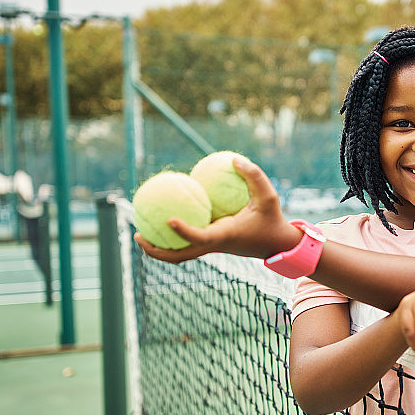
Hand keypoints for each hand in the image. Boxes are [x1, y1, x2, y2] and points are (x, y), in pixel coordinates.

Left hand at [134, 156, 302, 263]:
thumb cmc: (272, 220)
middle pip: (180, 256)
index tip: (169, 219)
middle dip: (156, 250)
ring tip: (140, 231)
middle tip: (138, 234)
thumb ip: (254, 176)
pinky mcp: (211, 245)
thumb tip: (233, 159)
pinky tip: (164, 220)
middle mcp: (214, 245)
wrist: (276, 243)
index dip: (184, 231)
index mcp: (225, 236)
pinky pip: (187, 243)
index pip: (201, 237)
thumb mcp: (269, 196)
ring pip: (180, 254)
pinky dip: (173, 237)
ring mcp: (211, 248)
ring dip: (158, 247)